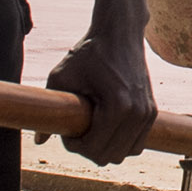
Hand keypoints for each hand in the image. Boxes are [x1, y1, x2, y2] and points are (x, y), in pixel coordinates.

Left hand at [45, 25, 156, 165]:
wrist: (119, 34)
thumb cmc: (89, 53)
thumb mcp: (61, 77)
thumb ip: (50, 109)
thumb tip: (38, 140)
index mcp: (118, 106)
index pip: (95, 149)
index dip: (74, 146)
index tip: (66, 130)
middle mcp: (138, 113)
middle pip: (110, 156)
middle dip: (89, 150)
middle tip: (77, 129)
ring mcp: (148, 114)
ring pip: (125, 154)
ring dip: (106, 148)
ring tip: (91, 128)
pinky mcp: (152, 112)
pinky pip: (136, 145)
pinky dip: (120, 143)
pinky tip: (105, 128)